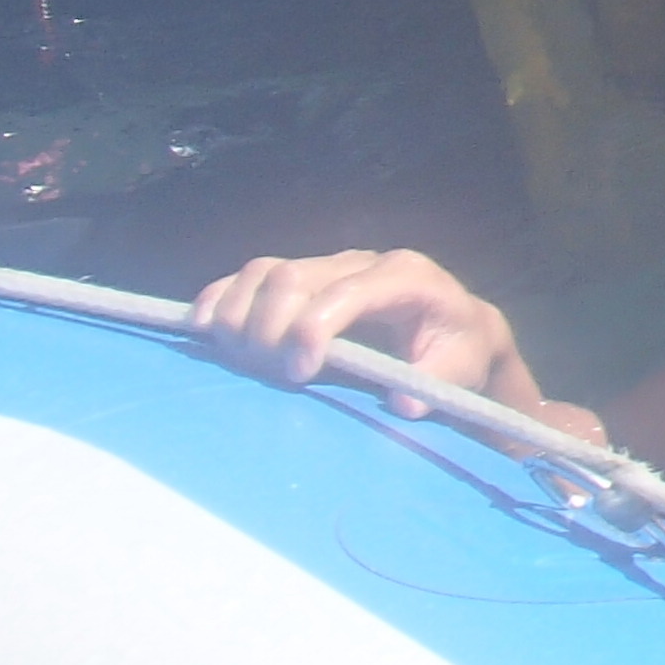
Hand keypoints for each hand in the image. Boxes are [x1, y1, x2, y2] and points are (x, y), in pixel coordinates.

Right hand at [191, 248, 573, 426]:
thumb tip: (402, 402)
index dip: (312, 328)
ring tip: (242, 362)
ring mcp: (327, 266)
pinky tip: (204, 331)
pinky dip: (220, 300)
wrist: (454, 328)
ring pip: (263, 273)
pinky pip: (247, 278)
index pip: (346, 291)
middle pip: (291, 278)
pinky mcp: (301, 277)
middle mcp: (361, 262)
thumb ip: (435, 381)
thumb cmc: (456, 350)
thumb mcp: (459, 367)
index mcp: (405, 277)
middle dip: (269, 329)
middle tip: (271, 375)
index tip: (300, 373)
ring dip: (238, 317)